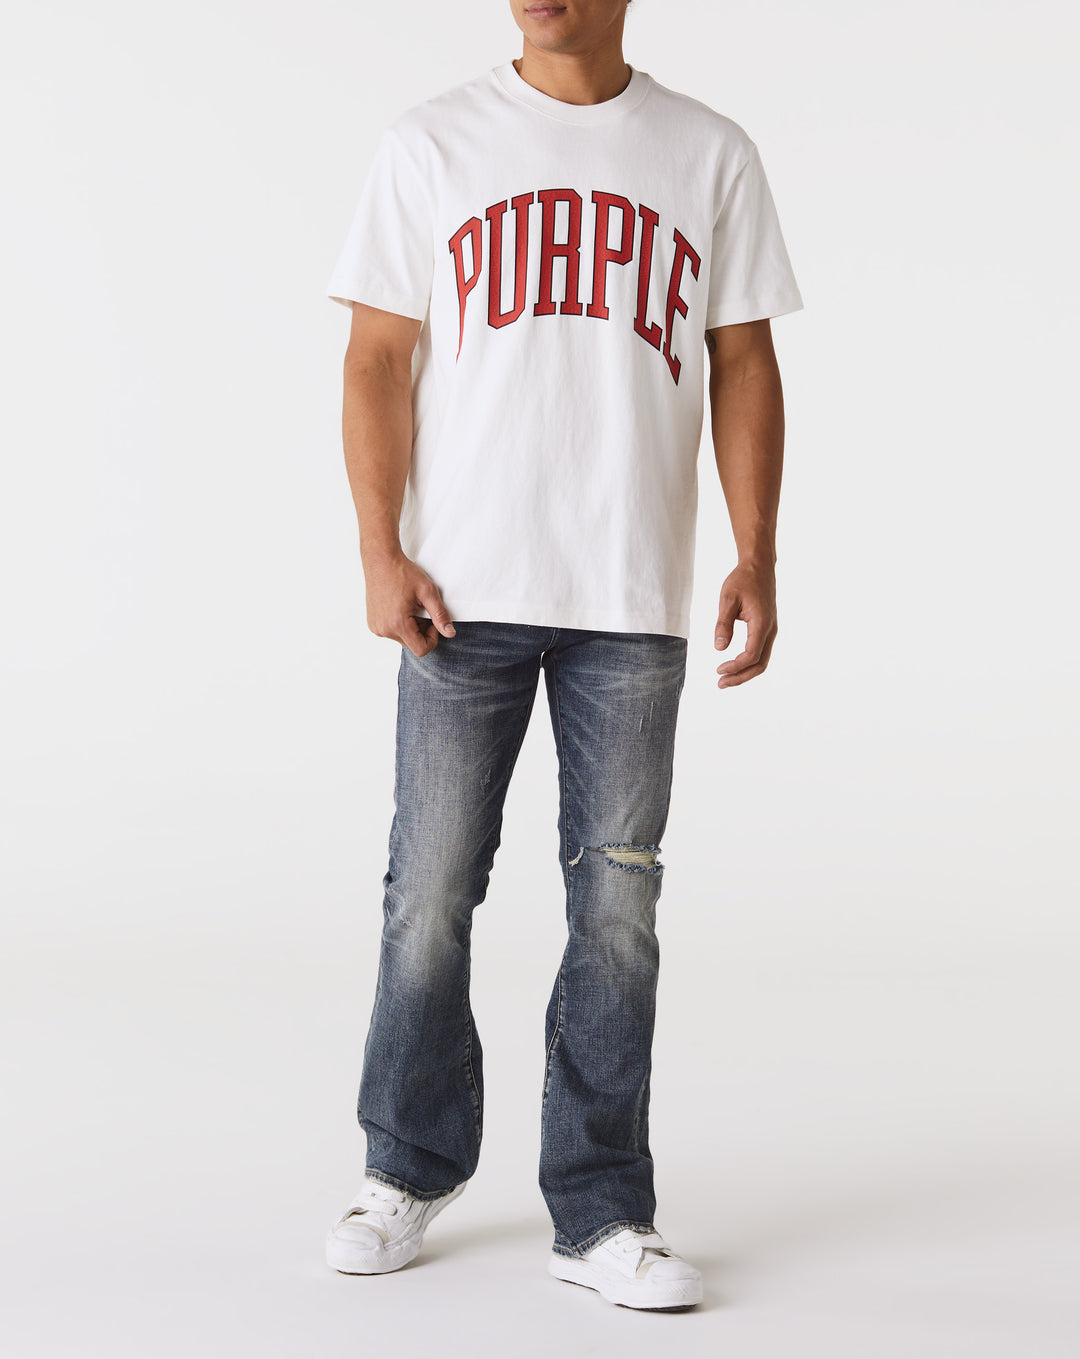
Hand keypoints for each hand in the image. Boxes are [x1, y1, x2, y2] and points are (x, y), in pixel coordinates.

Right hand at [364, 550, 455, 657]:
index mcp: (398, 624)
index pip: (421, 649)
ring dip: (411, 627)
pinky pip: (392, 632)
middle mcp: (384, 629)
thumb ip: (440, 615)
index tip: (432, 621)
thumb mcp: (427, 592)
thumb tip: (450, 633)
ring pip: (402, 639)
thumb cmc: (403, 573)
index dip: (432, 638)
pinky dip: (400, 624)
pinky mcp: (372, 624)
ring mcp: (376, 627)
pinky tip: (400, 607)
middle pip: (412, 644)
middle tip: (421, 609)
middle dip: (421, 630)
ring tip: (410, 606)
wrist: (381, 560)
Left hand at [714, 562, 776, 688]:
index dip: (735, 666)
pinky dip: (748, 663)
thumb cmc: (742, 580)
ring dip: (744, 672)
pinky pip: (761, 652)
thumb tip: (719, 648)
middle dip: (740, 677)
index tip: (718, 669)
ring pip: (762, 660)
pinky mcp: (767, 629)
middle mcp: (770, 630)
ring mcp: (771, 630)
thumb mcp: (727, 599)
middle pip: (760, 664)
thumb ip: (723, 624)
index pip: (751, 655)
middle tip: (720, 684)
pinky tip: (734, 666)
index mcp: (761, 623)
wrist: (758, 567)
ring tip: (725, 679)